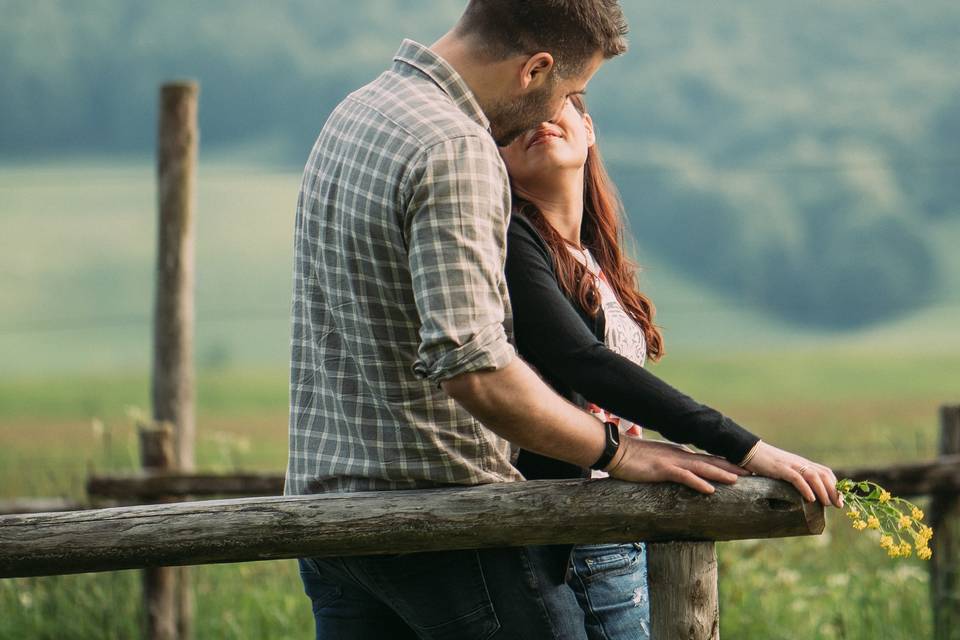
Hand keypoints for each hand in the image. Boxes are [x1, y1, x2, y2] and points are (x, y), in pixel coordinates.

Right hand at [609, 438, 749, 493]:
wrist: (616, 451)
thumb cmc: (633, 458)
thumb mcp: (656, 462)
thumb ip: (670, 467)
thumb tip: (682, 474)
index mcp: (679, 454)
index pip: (708, 459)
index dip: (727, 464)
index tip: (744, 469)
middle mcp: (680, 456)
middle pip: (710, 462)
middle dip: (732, 467)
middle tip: (752, 473)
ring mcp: (671, 461)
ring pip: (701, 468)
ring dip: (720, 474)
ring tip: (738, 480)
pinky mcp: (662, 469)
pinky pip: (683, 477)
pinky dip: (697, 482)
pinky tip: (709, 489)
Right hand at [743, 441, 842, 507]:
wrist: (748, 451)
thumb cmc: (764, 463)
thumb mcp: (782, 470)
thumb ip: (793, 478)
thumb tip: (801, 494)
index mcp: (801, 463)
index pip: (825, 472)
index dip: (835, 485)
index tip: (839, 499)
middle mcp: (799, 462)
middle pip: (823, 474)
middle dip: (833, 490)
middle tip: (838, 505)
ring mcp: (790, 464)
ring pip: (813, 476)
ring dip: (823, 491)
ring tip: (826, 504)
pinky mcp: (780, 468)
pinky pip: (797, 478)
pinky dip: (806, 488)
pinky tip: (810, 499)